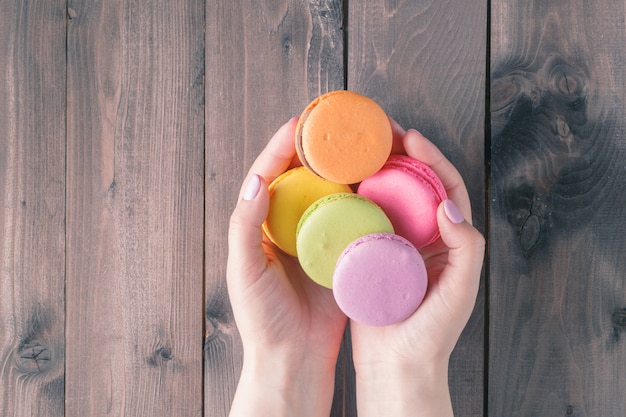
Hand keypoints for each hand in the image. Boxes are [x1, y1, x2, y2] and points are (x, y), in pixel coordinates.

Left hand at [227, 117, 347, 416]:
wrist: (294, 358)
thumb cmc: (262, 319)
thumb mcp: (244, 272)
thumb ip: (246, 226)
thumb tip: (256, 179)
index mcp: (259, 223)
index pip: (269, 173)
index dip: (283, 145)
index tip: (302, 121)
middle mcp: (287, 224)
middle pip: (302, 174)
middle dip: (319, 147)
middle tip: (340, 125)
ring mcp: (315, 236)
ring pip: (329, 190)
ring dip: (343, 166)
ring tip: (362, 144)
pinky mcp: (339, 251)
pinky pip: (351, 216)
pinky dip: (362, 196)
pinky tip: (377, 182)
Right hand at [350, 121, 485, 416]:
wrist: (396, 367)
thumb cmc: (431, 335)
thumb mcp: (459, 293)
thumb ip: (466, 248)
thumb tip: (450, 205)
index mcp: (450, 241)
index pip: (446, 188)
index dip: (432, 159)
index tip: (411, 138)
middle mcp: (424, 237)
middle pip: (415, 184)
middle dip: (401, 153)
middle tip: (382, 130)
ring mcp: (396, 244)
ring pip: (389, 196)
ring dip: (377, 168)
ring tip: (361, 146)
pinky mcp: (370, 254)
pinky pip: (365, 217)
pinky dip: (356, 195)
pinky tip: (341, 181)